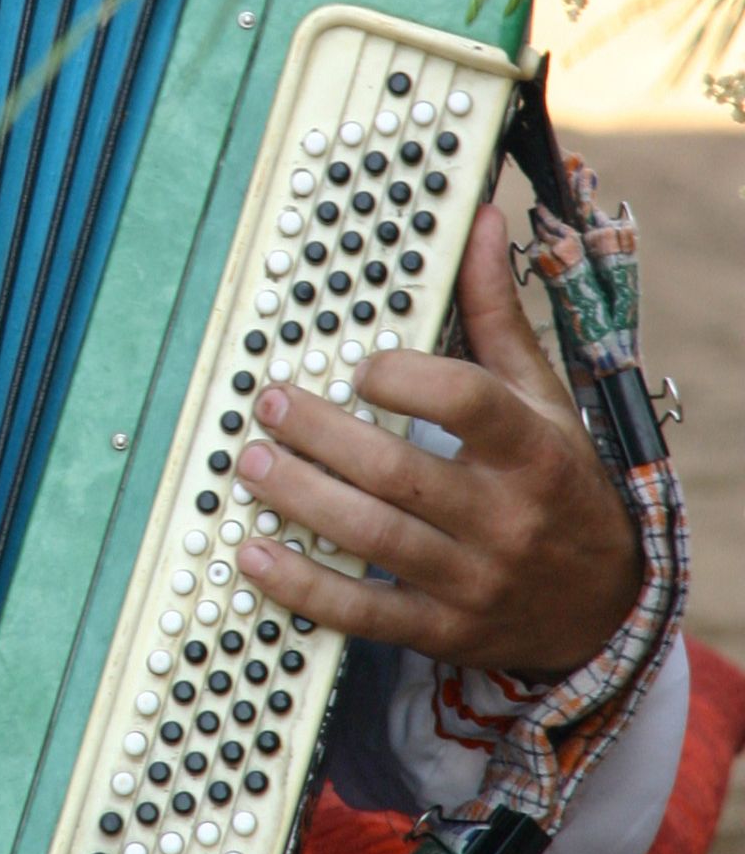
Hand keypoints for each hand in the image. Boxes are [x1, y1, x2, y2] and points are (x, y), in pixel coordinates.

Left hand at [229, 206, 640, 679]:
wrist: (604, 608)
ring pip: (374, 541)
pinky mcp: (443, 630)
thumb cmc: (561, 483)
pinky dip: (304, 586)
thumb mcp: (545, 400)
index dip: (409, 380)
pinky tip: (254, 554)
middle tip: (270, 405)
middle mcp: (504, 517)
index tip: (360, 365)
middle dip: (323, 437)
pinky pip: (364, 614)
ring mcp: (473, 581)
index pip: (471, 405)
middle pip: (400, 474)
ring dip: (301, 499)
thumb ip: (499, 316)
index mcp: (533, 451)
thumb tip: (478, 222)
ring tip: (248, 463)